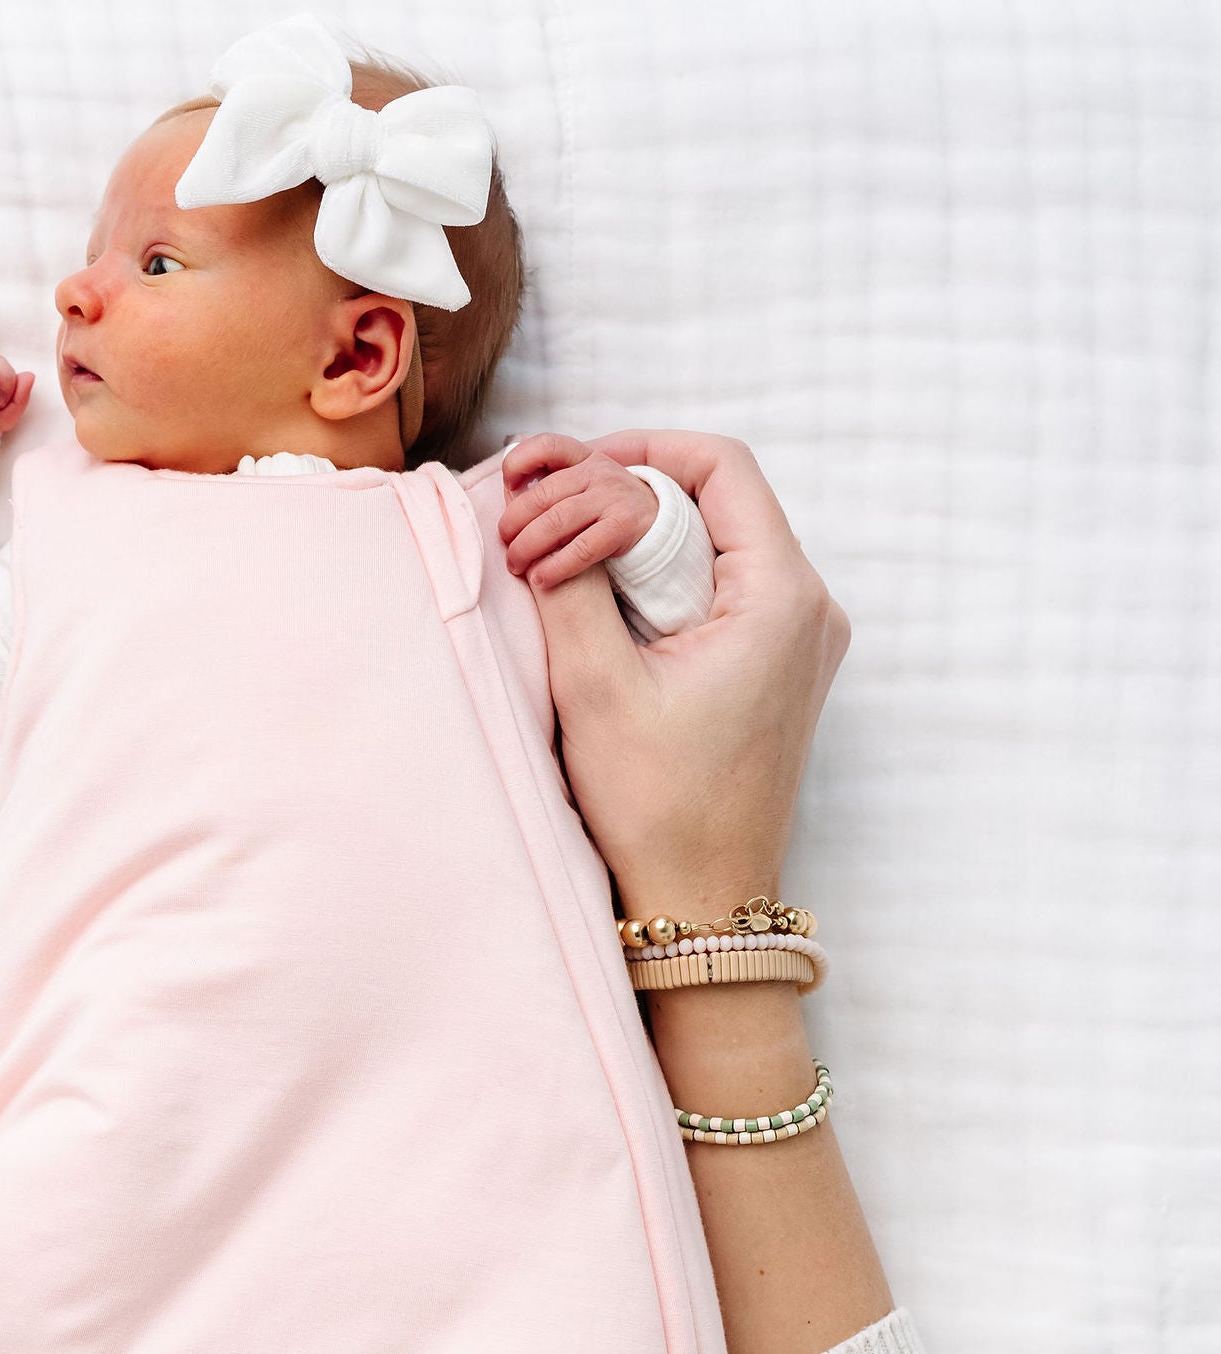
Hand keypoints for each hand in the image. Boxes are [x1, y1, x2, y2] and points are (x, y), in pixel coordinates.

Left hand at [498, 434, 657, 587]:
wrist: (661, 522)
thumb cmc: (609, 506)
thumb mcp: (586, 482)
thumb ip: (553, 480)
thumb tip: (508, 487)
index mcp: (584, 457)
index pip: (547, 446)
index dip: (520, 462)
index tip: (506, 485)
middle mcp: (598, 472)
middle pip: (542, 495)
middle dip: (513, 522)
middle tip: (504, 543)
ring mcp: (612, 497)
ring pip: (556, 522)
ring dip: (527, 547)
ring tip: (515, 564)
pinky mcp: (623, 526)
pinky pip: (582, 548)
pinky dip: (556, 566)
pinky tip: (541, 579)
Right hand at [501, 430, 846, 920]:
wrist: (702, 903)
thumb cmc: (660, 809)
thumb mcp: (596, 687)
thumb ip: (571, 582)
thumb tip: (544, 507)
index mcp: (782, 599)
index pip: (720, 467)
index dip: (639, 450)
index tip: (570, 468)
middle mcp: (808, 608)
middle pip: (717, 500)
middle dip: (627, 492)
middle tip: (549, 507)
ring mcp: (799, 640)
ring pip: (715, 542)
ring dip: (638, 537)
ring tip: (563, 555)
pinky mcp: (778, 669)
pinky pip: (719, 590)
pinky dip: (659, 580)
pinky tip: (600, 601)